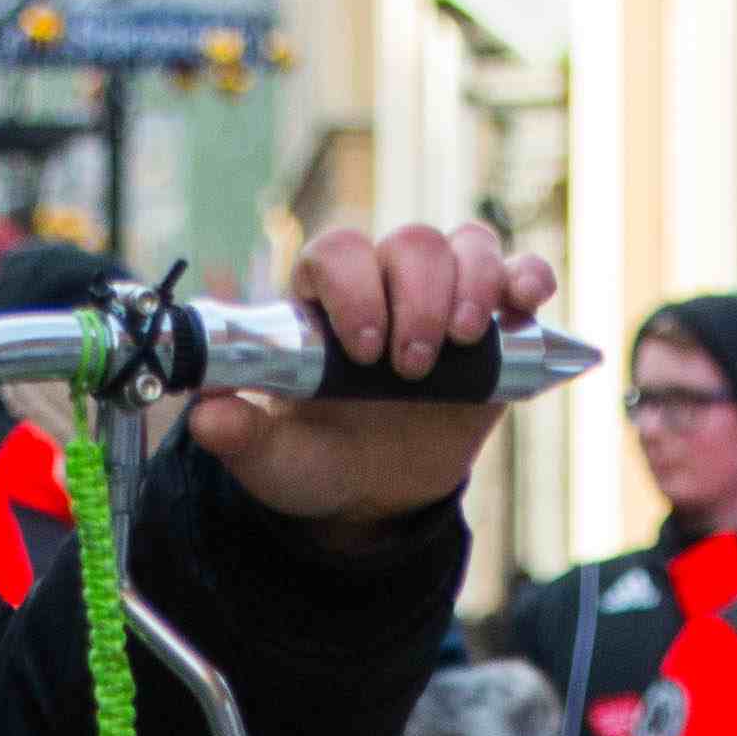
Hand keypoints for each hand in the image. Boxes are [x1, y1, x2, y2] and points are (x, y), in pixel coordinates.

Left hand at [195, 221, 555, 531]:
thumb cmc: (319, 461)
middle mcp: (386, 283)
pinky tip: (525, 305)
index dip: (354, 287)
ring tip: (463, 343)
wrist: (375, 492)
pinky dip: (528, 278)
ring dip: (473, 284)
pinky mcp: (494, 324)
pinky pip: (519, 274)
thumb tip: (207, 416)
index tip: (362, 348)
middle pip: (412, 243)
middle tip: (410, 366)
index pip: (339, 253)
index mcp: (326, 301)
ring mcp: (444, 296)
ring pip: (468, 244)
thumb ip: (241, 437)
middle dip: (417, 298)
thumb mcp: (274, 459)